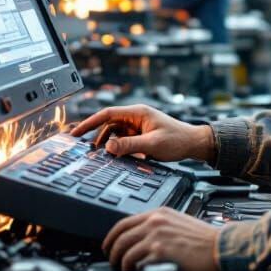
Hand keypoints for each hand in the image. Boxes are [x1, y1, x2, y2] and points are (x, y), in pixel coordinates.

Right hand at [70, 104, 214, 162]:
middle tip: (86, 151)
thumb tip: (107, 146)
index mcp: (137, 113)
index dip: (89, 123)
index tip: (76, 133)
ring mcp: (138, 126)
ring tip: (101, 157)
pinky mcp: (141, 136)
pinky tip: (116, 158)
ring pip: (115, 134)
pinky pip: (124, 141)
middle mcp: (135, 117)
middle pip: (109, 125)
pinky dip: (118, 148)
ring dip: (108, 144)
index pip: (107, 114)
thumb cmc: (177, 139)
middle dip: (97, 137)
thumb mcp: (152, 144)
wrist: (193, 144)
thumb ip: (129, 145)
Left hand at [102, 208, 220, 270]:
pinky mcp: (160, 251)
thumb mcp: (178, 223)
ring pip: (125, 250)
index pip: (124, 222)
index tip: (108, 246)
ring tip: (123, 270)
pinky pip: (135, 262)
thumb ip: (160, 227)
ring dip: (120, 263)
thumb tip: (141, 239)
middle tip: (112, 262)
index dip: (111, 236)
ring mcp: (156, 235)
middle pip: (120, 236)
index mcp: (159, 213)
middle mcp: (155, 221)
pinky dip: (132, 270)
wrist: (220, 247)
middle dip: (112, 252)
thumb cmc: (204, 240)